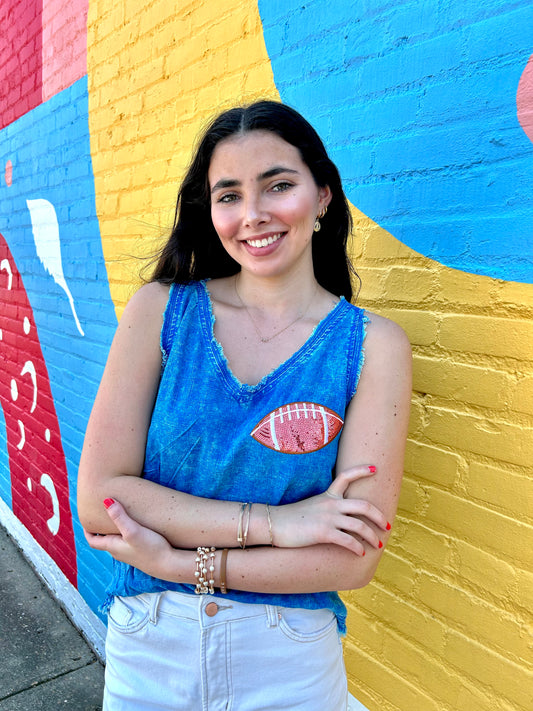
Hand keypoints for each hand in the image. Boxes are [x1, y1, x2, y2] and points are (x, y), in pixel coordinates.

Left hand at [83, 499, 177, 579]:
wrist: (169, 565)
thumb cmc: (150, 549)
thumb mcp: (133, 531)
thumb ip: (119, 517)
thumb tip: (106, 501)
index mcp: (113, 547)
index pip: (93, 541)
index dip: (87, 531)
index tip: (86, 520)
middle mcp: (119, 551)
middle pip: (104, 540)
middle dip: (101, 528)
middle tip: (101, 514)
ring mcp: (130, 553)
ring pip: (116, 541)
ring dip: (114, 530)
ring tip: (117, 517)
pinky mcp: (140, 553)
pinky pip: (127, 542)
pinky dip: (125, 533)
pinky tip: (135, 527)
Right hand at [271, 465, 389, 555]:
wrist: (274, 524)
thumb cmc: (291, 518)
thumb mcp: (312, 506)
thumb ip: (327, 507)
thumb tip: (340, 516)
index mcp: (328, 495)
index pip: (346, 476)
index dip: (362, 471)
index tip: (375, 469)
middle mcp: (331, 504)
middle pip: (363, 506)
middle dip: (379, 517)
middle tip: (387, 526)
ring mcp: (328, 518)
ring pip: (359, 526)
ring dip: (372, 537)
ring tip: (377, 545)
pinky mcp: (323, 533)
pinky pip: (348, 541)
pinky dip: (357, 548)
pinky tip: (360, 554)